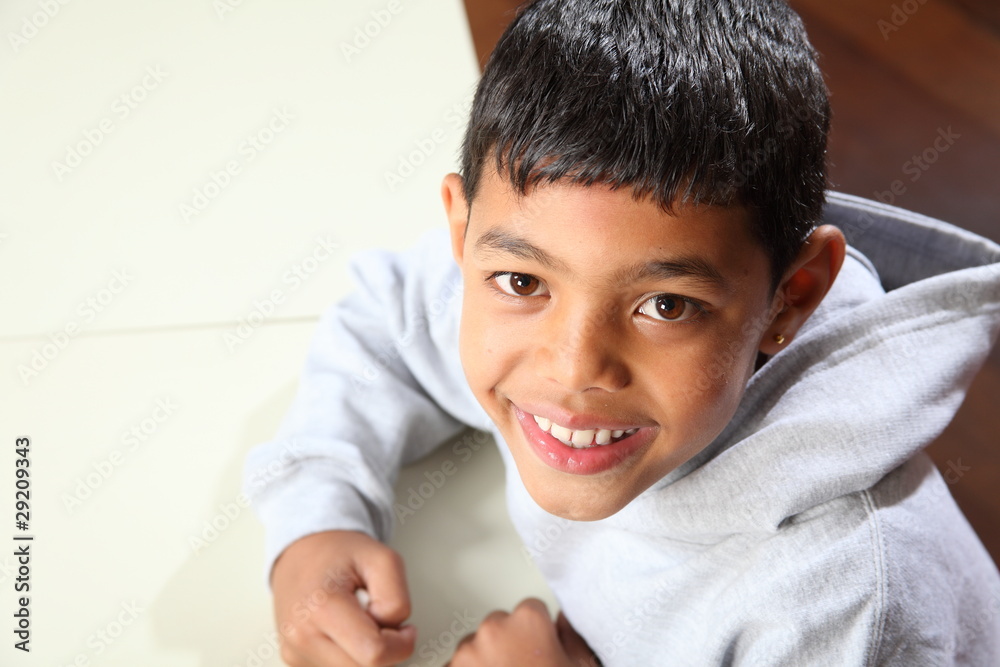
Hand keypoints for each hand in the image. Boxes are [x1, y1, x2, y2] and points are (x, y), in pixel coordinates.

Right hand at [271, 530, 416, 665]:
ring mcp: (294, 651)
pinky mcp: (293, 660)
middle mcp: (301, 635)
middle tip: (382, 621)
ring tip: (361, 623)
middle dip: (384, 651)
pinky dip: (349, 657)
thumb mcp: (383, 559)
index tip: (406, 629)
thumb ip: (397, 599)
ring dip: (366, 656)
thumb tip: (393, 633)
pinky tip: (346, 634)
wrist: (302, 553)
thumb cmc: (339, 553)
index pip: (374, 654)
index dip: (401, 646)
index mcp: (322, 607)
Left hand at [448, 598, 599, 666]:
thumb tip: (564, 623)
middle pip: (500, 626)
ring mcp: (466, 654)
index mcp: (528, 622)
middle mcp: (493, 630)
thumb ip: (573, 638)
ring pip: (476, 647)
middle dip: (510, 645)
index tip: (541, 650)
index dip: (540, 632)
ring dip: (487, 662)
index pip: (532, 609)